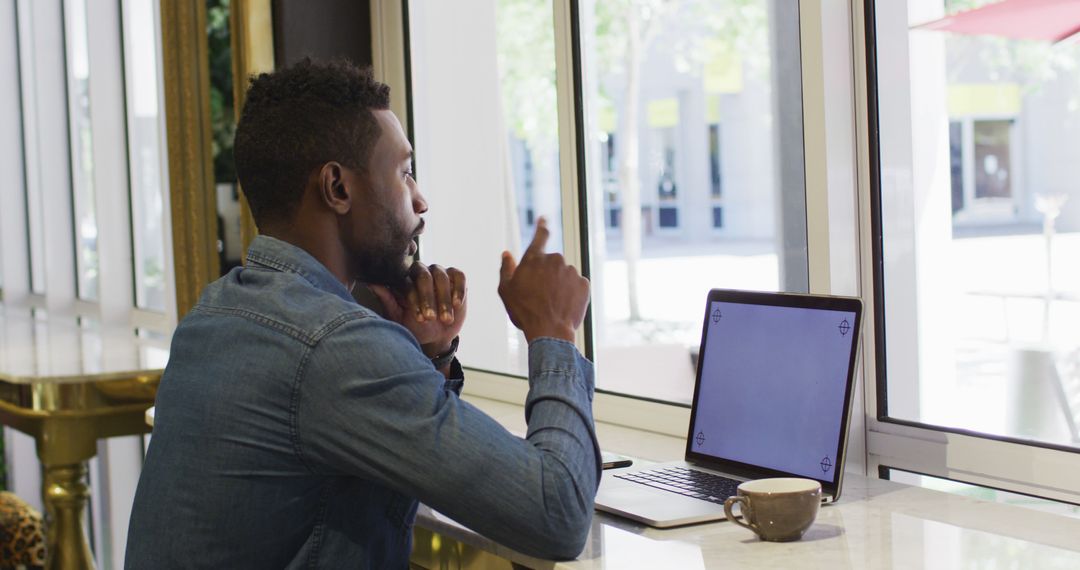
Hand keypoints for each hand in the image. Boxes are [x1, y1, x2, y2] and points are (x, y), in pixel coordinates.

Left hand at [369, 263, 466, 357]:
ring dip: (444, 299)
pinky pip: (459, 276)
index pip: (408, 283)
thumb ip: (386, 299)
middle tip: (431, 318)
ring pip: (442, 276)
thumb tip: (372, 283)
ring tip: (445, 319)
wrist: (436, 336)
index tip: (420, 319)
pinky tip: (456, 304)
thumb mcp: (398, 317)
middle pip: (424, 276)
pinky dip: (458, 289)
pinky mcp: (455, 276)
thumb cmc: (413, 326)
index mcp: (404, 280)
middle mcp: (420, 272)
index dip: (415, 300)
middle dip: (429, 298)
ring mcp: (438, 272)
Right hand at [498, 217, 589, 342]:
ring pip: (565, 275)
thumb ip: (506, 269)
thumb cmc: (524, 312)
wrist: (549, 331)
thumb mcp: (506, 291)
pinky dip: (571, 293)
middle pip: (552, 264)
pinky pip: (577, 285)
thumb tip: (507, 254)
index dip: (542, 226)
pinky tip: (564, 306)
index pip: (540, 236)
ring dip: (560, 285)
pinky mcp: (583, 283)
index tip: (544, 219)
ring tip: (552, 304)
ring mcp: (571, 271)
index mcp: (534, 259)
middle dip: (548, 275)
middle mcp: (554, 260)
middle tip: (540, 295)